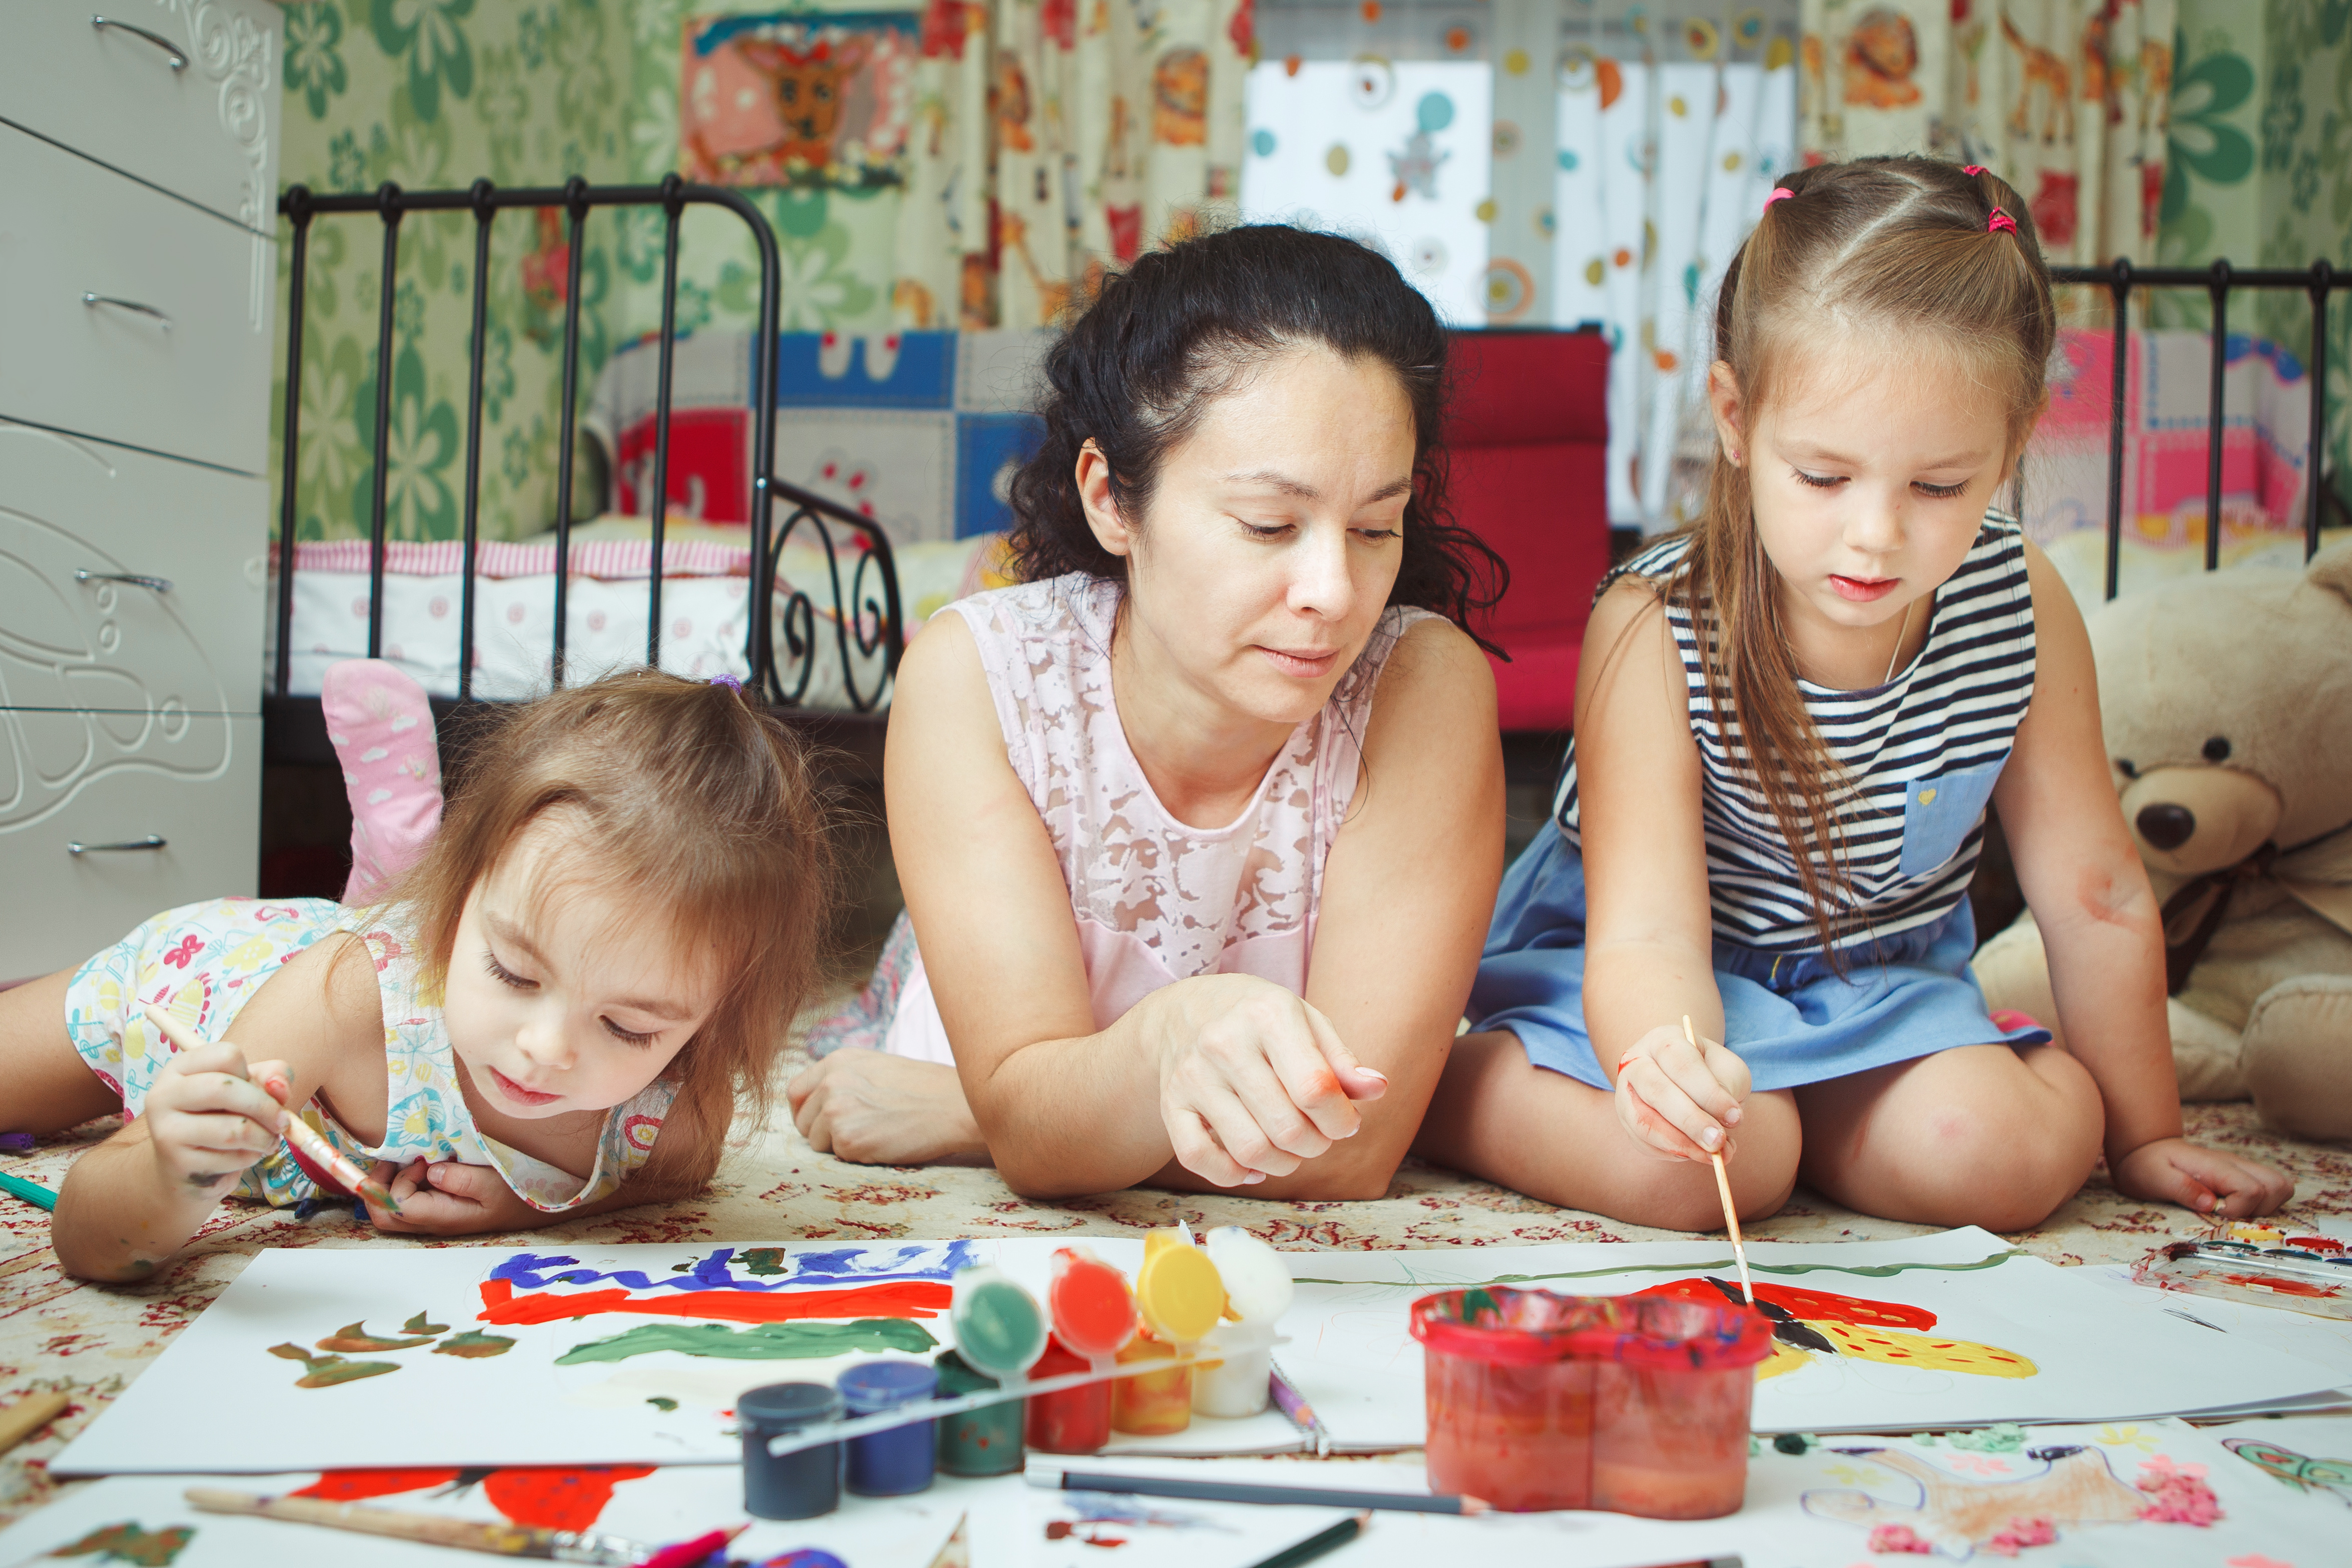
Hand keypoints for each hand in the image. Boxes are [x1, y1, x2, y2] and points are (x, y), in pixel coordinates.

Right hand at [140, 1039, 290, 1199]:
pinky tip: (245, 1156)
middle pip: (226, 1089)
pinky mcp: (178, 1163)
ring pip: (235, 1129)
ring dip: (265, 1138)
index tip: (258, 1091)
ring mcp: (166, 1131)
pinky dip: (251, 1158)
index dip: (253, 1075)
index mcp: (179, 1068)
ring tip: (267, 1141)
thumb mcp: (246, 1090)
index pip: (227, 1055)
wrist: (187, 1169)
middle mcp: (164, 1095)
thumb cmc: (220, 1120)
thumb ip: (270, 1077)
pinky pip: (233, 1158)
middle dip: (266, 1107)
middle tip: (281, 1122)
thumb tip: (279, 1086)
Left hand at [362, 1158, 543, 1234]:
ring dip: (386, 1187)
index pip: (399, 1205)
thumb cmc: (515, 1194)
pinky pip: (402, 1205)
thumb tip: (431, 1170)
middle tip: (393, 1161)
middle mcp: (431, 1223)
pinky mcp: (434, 1211)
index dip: (400, 1180)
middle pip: (384, 1216)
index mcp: (443, 1217)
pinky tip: (415, 1168)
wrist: (531, 1208)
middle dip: (377, 1187)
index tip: (423, 1160)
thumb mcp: (494, 1182)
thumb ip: (462, 1178)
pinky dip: (397, 1186)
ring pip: (389, 1213)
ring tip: (402, 1162)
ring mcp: (431, 1219)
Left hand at [786, 1049, 985, 1164]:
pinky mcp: (848, 1139)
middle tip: (859, 1130)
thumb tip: (816, 1101)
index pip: (795, 1092)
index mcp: (838, 1061)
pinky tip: (884, 1142)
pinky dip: (858, 1156)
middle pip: (803, 1121)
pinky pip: (838, 1157)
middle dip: (823, 1132)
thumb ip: (843, 1078)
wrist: (954, 1106)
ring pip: (817, 1142)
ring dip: (840, 1145)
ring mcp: (836, 1110)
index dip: (805, 1111)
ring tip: (876, 1132)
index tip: (821, 1122)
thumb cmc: (923, 1089)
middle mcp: (831, 1082)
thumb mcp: (875, 1067)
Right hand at [1150, 975, 1387, 1187]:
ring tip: (1291, 1147)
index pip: (1315, 1089)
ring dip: (1283, 1164)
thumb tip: (1376, 1089)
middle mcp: (1224, 1043)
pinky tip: (1252, 1165)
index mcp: (1268, 1015)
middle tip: (1319, 1135)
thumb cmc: (1259, 1020)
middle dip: (1316, 1144)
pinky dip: (1232, 1175)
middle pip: (1286, 1127)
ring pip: (1249, 1150)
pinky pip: (1199, 1158)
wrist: (1185, 1011)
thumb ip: (1341, 1060)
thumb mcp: (1306, 1022)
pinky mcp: (1170, 1103)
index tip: (1345, 1121)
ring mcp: (1192, 1075)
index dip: (1342, 1120)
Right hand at [1612, 1022, 1749, 1162]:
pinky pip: (1644, 1143)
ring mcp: (1626, 1094)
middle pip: (1656, 1091)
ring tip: (1712, 1155)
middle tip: (1718, 1142)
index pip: (1681, 1063)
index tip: (1735, 1116)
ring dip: (1681, 1144)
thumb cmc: (1712, 1072)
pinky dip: (1674, 1153)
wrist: (1688, 1081)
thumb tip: (1724, 1120)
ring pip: (1644, 1122)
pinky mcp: (1626, 1122)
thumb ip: (1727, 1089)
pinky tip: (1698, 1153)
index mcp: (1663, 1040)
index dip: (1708, 1093)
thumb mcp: (1728, 1070)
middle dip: (1691, 1121)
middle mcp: (1636, 1063)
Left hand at [2112, 1137, 2293, 1220]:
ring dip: (2267, 1207)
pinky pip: (2270, 1189)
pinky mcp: (2241, 1177)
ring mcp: (2240, 1170)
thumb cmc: (2148, 1165)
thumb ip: (2181, 1188)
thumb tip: (2211, 1204)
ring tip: (2234, 1212)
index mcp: (2215, 1166)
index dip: (2239, 1209)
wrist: (2145, 1150)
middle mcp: (2235, 1165)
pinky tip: (2236, 1208)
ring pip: (2280, 1186)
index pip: (2252, 1189)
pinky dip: (2263, 1204)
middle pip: (2278, 1186)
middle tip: (2229, 1215)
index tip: (2216, 1214)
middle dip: (2262, 1209)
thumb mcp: (2154, 1177)